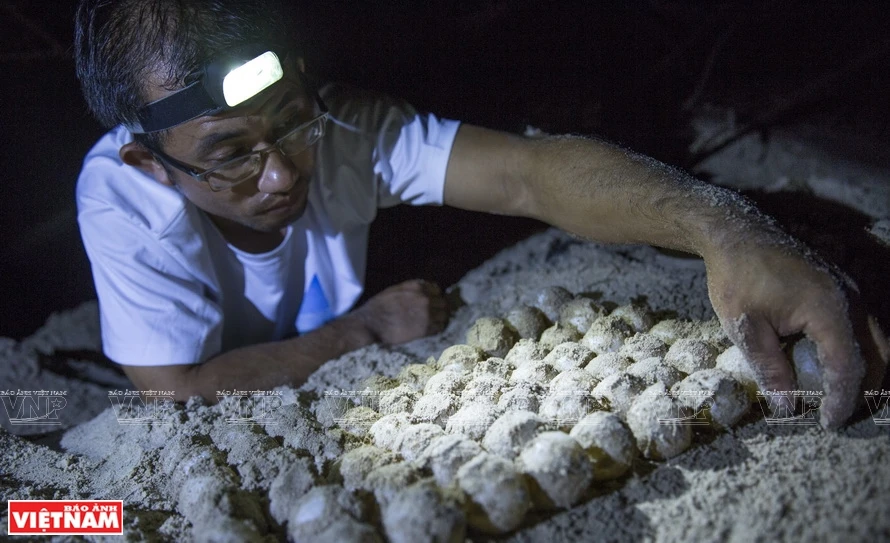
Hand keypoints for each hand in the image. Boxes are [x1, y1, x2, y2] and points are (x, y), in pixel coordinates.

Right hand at [355, 279, 448, 344]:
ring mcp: (427, 314)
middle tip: (436, 314)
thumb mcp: (395, 289)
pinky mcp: (426, 329)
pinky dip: (437, 329)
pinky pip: (439, 328)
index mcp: (418, 287)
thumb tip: (423, 291)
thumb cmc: (379, 306)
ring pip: (444, 316)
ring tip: (435, 323)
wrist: (372, 323)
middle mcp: (425, 298)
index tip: (433, 302)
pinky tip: (431, 330)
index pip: (437, 290)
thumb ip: (411, 289)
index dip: (436, 296)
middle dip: (440, 308)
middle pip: (443, 303)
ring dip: (441, 319)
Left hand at [704, 241, 888, 428]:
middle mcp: (851, 297)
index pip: (849, 365)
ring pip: (880, 339)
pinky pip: (868, 325)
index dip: (843, 399)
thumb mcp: (745, 327)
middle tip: (842, 415)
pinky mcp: (845, 287)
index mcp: (828, 308)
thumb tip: (788, 406)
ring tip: (846, 398)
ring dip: (870, 370)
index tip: (830, 423)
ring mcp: (852, 289)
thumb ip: (769, 368)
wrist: (736, 234)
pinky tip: (842, 367)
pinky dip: (864, 351)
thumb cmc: (737, 277)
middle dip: (867, 389)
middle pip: (879, 354)